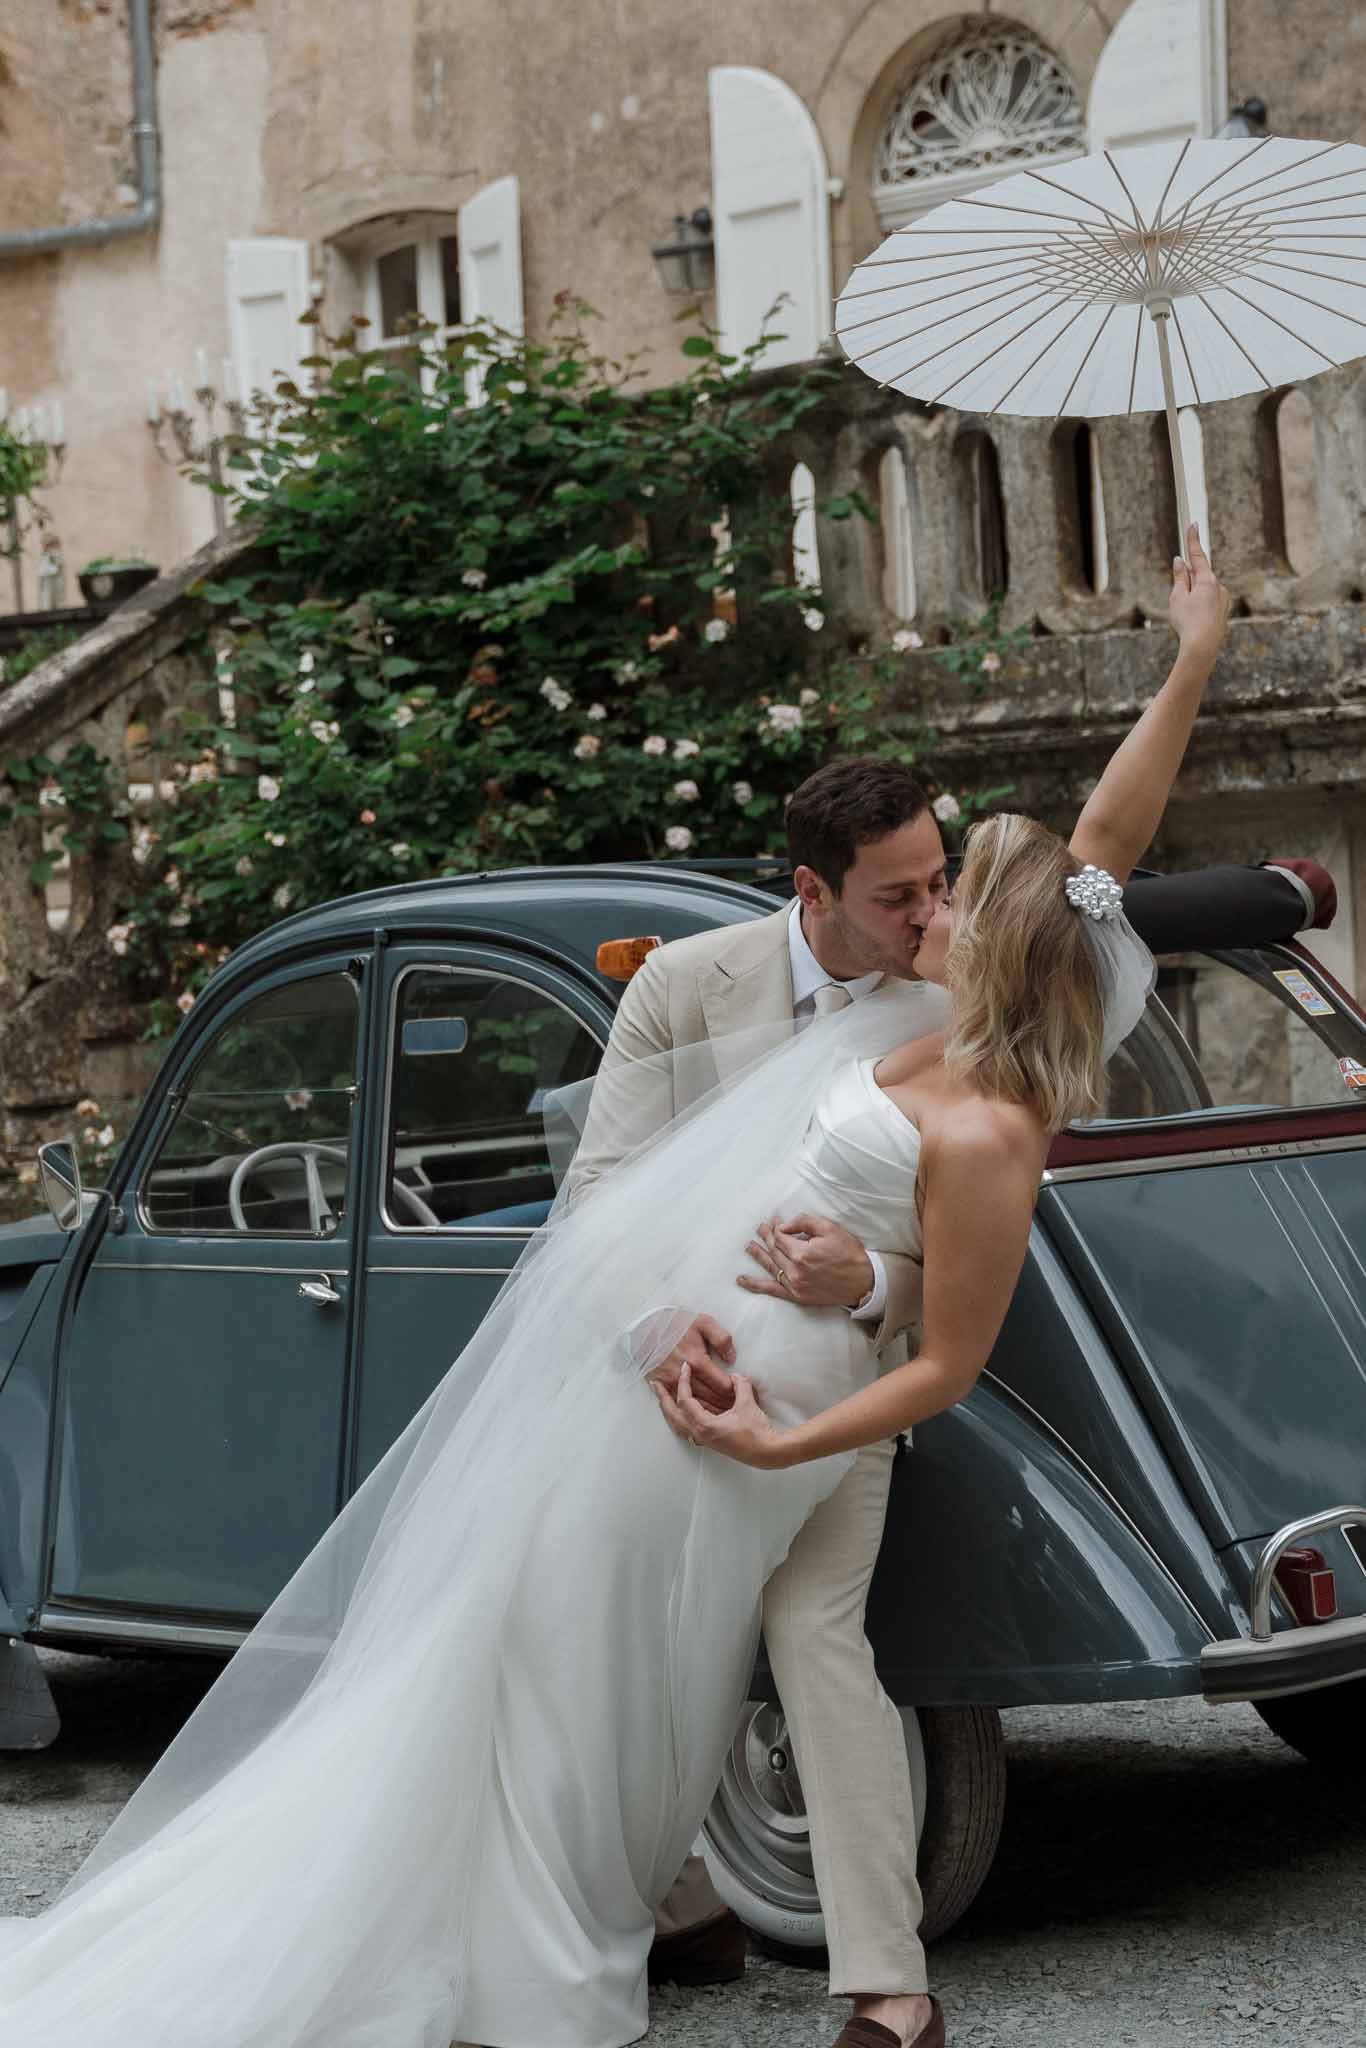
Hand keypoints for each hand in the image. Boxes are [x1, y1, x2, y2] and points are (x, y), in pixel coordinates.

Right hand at [646, 1313, 736, 1444]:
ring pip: (697, 1406)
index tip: (743, 1394)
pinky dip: (694, 1414)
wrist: (645, 1328)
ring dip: (712, 1413)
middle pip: (711, 1399)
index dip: (735, 1392)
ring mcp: (672, 1384)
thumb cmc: (676, 1324)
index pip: (722, 1386)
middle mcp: (685, 1376)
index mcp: (698, 1361)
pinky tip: (704, 1417)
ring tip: (727, 1417)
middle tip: (739, 1410)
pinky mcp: (663, 1387)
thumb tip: (732, 1358)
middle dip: (727, 1406)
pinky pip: (681, 1406)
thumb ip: (721, 1338)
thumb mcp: (703, 1322)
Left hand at [672, 1361, 787, 1467]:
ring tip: (663, 1398)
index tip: (685, 1367)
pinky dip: (679, 1419)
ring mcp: (703, 1440)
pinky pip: (686, 1430)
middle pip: (672, 1415)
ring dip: (669, 1410)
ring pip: (677, 1426)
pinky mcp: (710, 1442)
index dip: (683, 1381)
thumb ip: (739, 1385)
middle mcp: (699, 1435)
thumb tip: (734, 1377)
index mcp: (704, 1425)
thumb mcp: (747, 1402)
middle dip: (662, 1399)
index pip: (684, 1401)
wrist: (767, 1452)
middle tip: (655, 1385)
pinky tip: (682, 1413)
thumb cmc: (756, 1430)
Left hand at [738, 1212, 874, 1309]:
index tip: (774, 1221)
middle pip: (774, 1250)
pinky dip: (755, 1285)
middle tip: (760, 1228)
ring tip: (749, 1247)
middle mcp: (795, 1270)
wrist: (864, 1282)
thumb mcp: (829, 1229)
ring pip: (770, 1266)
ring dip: (758, 1255)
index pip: (780, 1237)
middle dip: (766, 1237)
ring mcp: (794, 1285)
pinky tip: (742, 1280)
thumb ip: (804, 1222)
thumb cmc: (849, 1253)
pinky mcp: (797, 1296)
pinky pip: (772, 1290)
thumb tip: (783, 1226)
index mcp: (802, 1253)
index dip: (775, 1227)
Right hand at [1169, 526, 1229, 662]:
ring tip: (1186, 617)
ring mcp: (1223, 599)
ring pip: (1203, 591)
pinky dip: (1199, 607)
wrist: (1203, 647)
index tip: (1193, 524)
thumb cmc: (1187, 622)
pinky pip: (1208, 603)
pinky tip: (1195, 621)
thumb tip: (1180, 561)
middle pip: (1199, 576)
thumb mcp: (1177, 598)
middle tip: (1180, 602)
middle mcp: (1219, 586)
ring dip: (1192, 597)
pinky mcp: (1223, 611)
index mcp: (1207, 580)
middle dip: (1187, 582)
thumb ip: (1179, 578)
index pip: (1197, 555)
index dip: (1192, 540)